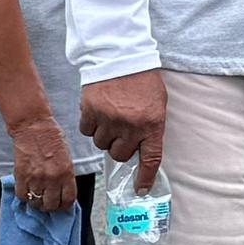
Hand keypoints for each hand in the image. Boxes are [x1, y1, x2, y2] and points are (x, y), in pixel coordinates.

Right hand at [7, 109, 73, 211]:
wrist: (33, 126)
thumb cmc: (51, 137)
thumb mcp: (66, 157)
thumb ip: (65, 176)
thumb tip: (62, 192)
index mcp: (66, 172)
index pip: (68, 200)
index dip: (64, 205)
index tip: (61, 204)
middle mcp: (52, 178)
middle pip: (51, 205)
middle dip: (50, 206)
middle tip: (48, 202)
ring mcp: (35, 177)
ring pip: (37, 202)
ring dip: (37, 202)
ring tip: (37, 197)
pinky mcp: (21, 175)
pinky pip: (23, 195)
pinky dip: (25, 196)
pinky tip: (28, 191)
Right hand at [80, 65, 166, 188]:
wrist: (121, 55)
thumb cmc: (142, 80)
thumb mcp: (156, 105)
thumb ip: (150, 128)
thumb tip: (140, 152)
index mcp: (152, 124)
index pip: (150, 159)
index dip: (145, 177)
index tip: (140, 189)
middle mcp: (131, 126)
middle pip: (120, 154)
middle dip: (119, 146)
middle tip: (121, 131)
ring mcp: (109, 119)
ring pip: (101, 144)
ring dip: (104, 135)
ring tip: (109, 116)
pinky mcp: (90, 111)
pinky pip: (87, 131)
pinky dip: (90, 124)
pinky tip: (97, 111)